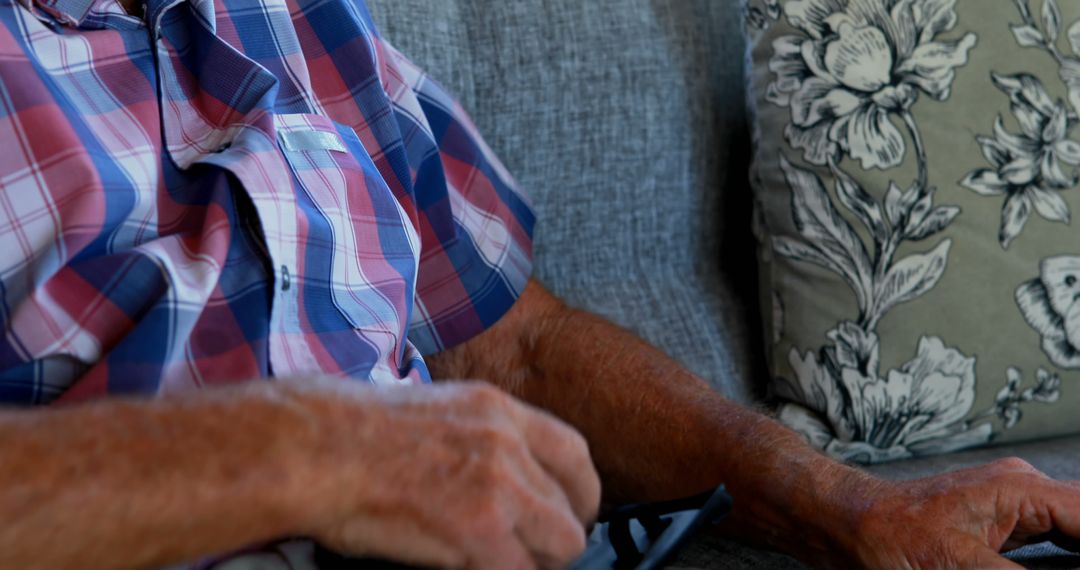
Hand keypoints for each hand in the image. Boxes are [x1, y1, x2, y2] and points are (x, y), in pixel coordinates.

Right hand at [279, 379, 599, 569]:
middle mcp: (508, 442)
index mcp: (499, 409)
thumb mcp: (439, 410)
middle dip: (557, 539)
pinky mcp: (478, 530)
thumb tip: (511, 479)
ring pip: (561, 545)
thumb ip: (485, 438)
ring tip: (499, 562)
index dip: (580, 495)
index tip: (569, 515)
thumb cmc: (355, 433)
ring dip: (534, 562)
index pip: (576, 455)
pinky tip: (471, 569)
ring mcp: (497, 486)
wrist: (316, 448)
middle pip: (574, 508)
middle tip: (530, 553)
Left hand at [843, 458, 1079, 568]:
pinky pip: (1055, 538)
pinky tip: (1061, 565)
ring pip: (1072, 528)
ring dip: (1078, 551)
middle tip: (1071, 568)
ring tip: (1070, 565)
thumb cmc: (890, 537)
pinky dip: (1064, 556)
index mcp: (1022, 490)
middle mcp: (1024, 490)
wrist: (846, 524)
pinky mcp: (1002, 524)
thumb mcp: (962, 566)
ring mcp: (1014, 505)